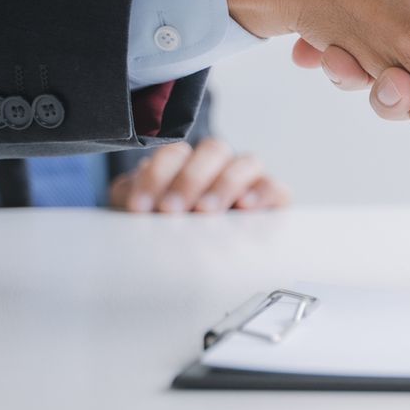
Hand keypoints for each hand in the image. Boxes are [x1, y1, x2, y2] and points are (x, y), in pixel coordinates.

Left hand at [108, 139, 288, 213]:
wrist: (189, 259)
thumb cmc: (163, 229)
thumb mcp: (140, 212)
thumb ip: (133, 198)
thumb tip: (134, 199)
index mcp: (184, 161)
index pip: (175, 152)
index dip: (157, 176)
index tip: (140, 207)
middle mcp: (219, 164)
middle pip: (213, 150)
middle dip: (190, 179)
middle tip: (171, 210)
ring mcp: (248, 179)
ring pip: (246, 163)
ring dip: (224, 184)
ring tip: (206, 212)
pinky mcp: (273, 199)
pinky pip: (275, 187)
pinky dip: (261, 193)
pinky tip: (244, 208)